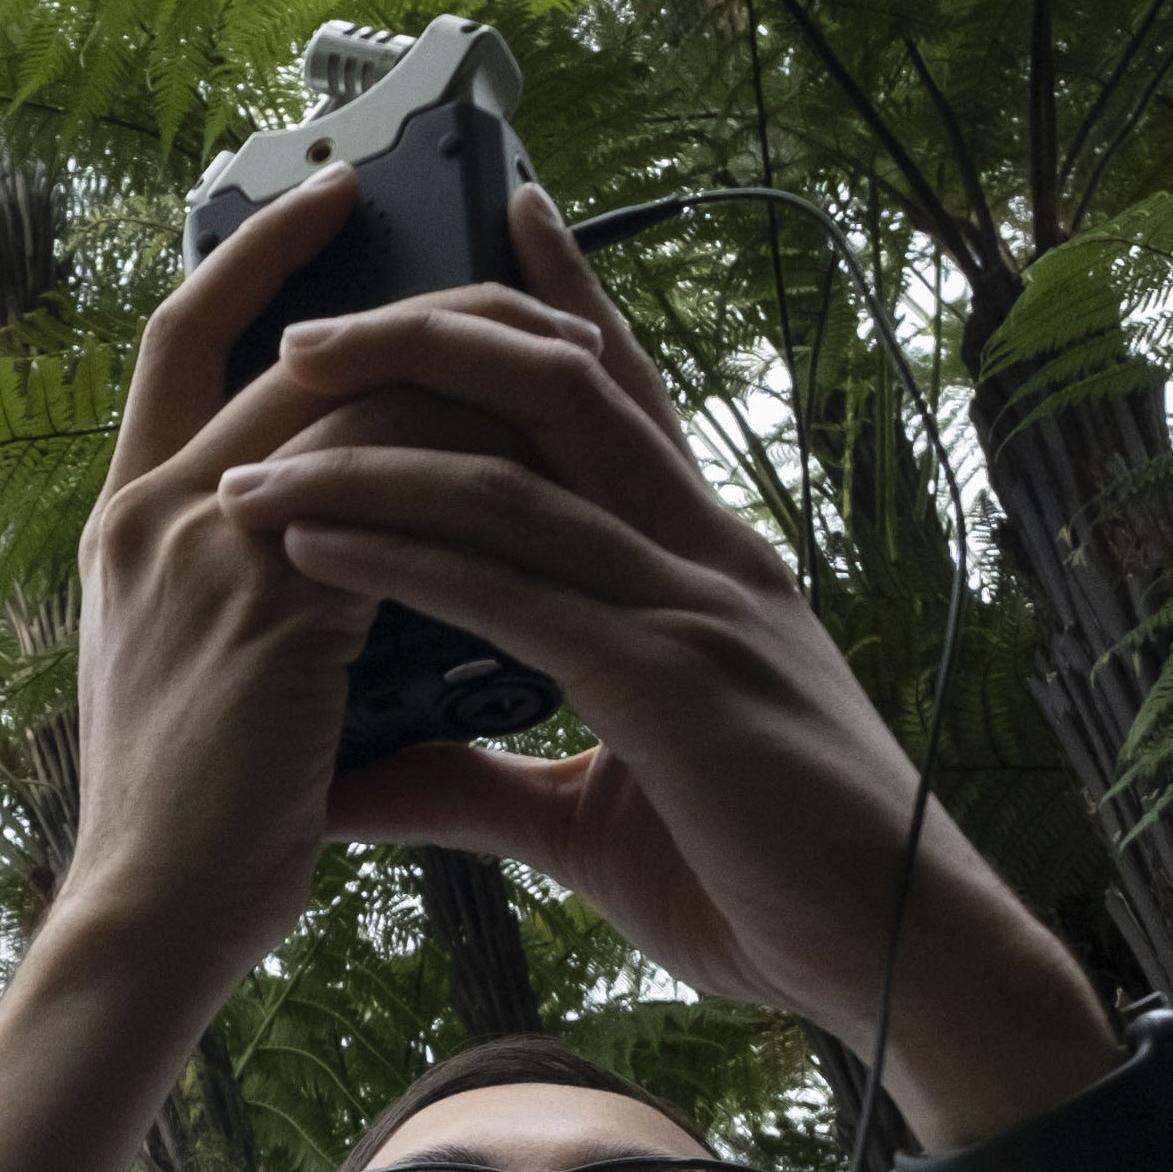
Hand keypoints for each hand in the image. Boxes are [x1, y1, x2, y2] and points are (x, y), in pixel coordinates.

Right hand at [57, 166, 602, 980]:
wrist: (151, 929)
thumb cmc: (196, 842)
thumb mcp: (221, 696)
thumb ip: (267, 617)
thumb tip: (351, 591)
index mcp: (130, 524)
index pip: (184, 340)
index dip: (254, 255)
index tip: (330, 192)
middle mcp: (153, 510)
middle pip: (281, 339)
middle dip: (396, 281)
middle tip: (496, 233)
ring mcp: (204, 545)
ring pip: (354, 399)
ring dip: (467, 362)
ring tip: (558, 337)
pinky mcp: (269, 598)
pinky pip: (395, 483)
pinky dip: (481, 457)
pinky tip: (559, 445)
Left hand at [220, 187, 1096, 1081]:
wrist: (907, 966)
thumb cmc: (774, 892)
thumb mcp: (595, 828)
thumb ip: (481, 786)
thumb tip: (364, 780)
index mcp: (705, 570)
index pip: (625, 395)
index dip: (562, 294)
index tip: (500, 205)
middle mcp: (704, 556)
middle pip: (559, 382)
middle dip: (427, 332)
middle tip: (303, 329)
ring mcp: (694, 608)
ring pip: (516, 471)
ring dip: (373, 441)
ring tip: (264, 428)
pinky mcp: (672, 682)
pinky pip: (512, 589)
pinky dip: (401, 552)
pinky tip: (314, 537)